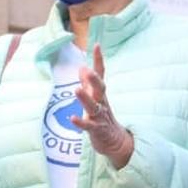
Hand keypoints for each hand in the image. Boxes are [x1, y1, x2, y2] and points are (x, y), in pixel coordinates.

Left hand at [70, 45, 133, 168]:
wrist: (114, 141)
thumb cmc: (101, 117)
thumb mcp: (95, 98)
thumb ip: (88, 84)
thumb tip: (82, 67)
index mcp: (100, 94)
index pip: (100, 74)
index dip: (98, 61)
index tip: (96, 45)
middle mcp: (102, 103)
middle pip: (100, 89)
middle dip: (94, 79)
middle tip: (87, 70)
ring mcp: (100, 117)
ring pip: (94, 107)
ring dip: (85, 99)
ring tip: (77, 90)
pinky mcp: (97, 130)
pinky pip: (89, 126)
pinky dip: (81, 122)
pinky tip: (72, 118)